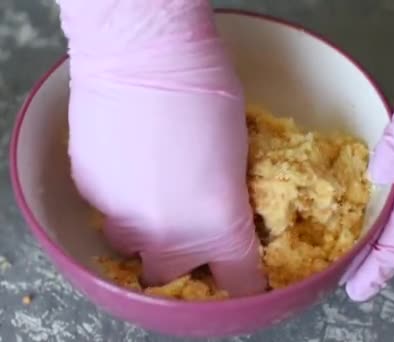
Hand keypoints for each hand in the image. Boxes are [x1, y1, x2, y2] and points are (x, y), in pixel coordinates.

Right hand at [57, 0, 265, 295]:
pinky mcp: (89, 193)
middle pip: (171, 276)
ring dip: (146, 227)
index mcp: (218, 228)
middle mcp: (168, 237)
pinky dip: (122, 194)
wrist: (143, 56)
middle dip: (183, 259)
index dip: (246, 277)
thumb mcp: (241, 152)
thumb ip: (227, 197)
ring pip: (132, 243)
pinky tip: (130, 159)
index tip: (247, 268)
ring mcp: (122, 218)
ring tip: (154, 188)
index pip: (240, 281)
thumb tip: (220, 204)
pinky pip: (108, 208)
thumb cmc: (209, 91)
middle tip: (190, 226)